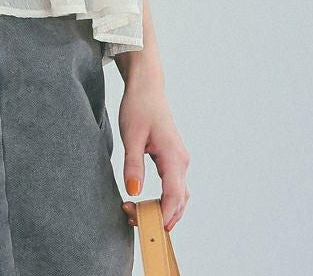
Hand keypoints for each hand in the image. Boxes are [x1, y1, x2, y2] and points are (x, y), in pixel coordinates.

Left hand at [118, 81, 189, 231]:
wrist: (146, 88)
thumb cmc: (138, 107)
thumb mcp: (131, 136)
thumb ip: (133, 164)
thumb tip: (134, 191)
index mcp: (173, 156)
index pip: (174, 196)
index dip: (162, 215)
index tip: (144, 225)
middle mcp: (181, 161)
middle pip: (179, 202)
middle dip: (159, 217)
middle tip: (131, 218)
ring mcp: (179, 161)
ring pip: (179, 197)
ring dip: (162, 211)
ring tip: (136, 213)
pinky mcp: (173, 159)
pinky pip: (174, 188)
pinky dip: (164, 201)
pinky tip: (147, 204)